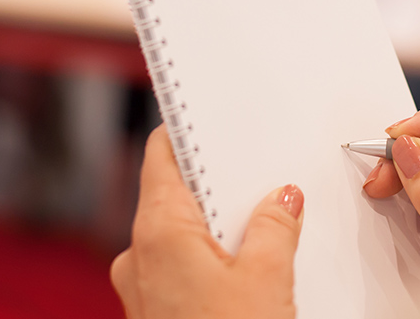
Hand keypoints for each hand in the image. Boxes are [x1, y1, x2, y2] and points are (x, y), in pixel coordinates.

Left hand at [111, 125, 305, 318]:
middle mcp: (137, 257)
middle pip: (176, 199)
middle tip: (262, 187)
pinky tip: (243, 281)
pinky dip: (208, 268)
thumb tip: (282, 201)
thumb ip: (275, 229)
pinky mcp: (152, 314)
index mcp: (158, 231)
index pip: (162, 156)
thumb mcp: (266, 279)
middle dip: (220, 192)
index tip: (211, 119)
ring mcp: (141, 289)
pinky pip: (179, 273)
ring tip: (262, 244)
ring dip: (217, 236)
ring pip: (180, 240)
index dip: (188, 133)